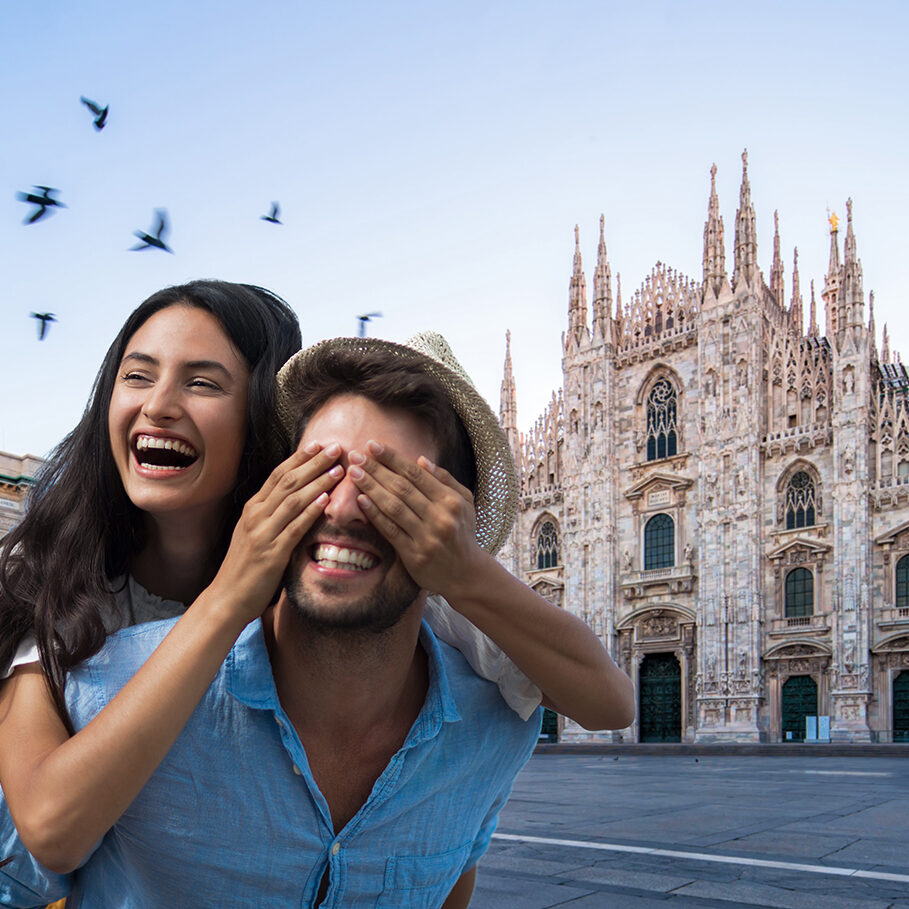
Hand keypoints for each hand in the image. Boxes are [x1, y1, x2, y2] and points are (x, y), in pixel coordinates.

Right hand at [212, 442, 342, 621]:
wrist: (226, 598)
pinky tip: (325, 500)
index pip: (278, 475)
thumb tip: (296, 497)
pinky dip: (310, 512)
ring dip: (317, 482)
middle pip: (288, 481)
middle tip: (336, 447)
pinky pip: (294, 528)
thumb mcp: (255, 532)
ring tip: (338, 469)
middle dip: (314, 462)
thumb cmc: (245, 566)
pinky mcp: (271, 554)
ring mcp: (262, 534)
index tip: (319, 445)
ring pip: (293, 500)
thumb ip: (272, 514)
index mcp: (253, 509)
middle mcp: (255, 516)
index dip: (300, 458)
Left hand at [347, 441, 485, 595]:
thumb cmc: (462, 532)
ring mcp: (427, 537)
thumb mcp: (464, 502)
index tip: (373, 446)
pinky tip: (361, 500)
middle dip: (376, 469)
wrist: (466, 574)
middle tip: (356, 455)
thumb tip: (421, 460)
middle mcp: (440, 517)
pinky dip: (375, 514)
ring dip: (371, 487)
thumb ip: (445, 480)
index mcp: (451, 501)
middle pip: (402, 487)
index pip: (416, 474)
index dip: (392, 458)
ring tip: (354, 473)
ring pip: (394, 507)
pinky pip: (391, 530)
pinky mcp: (415, 555)